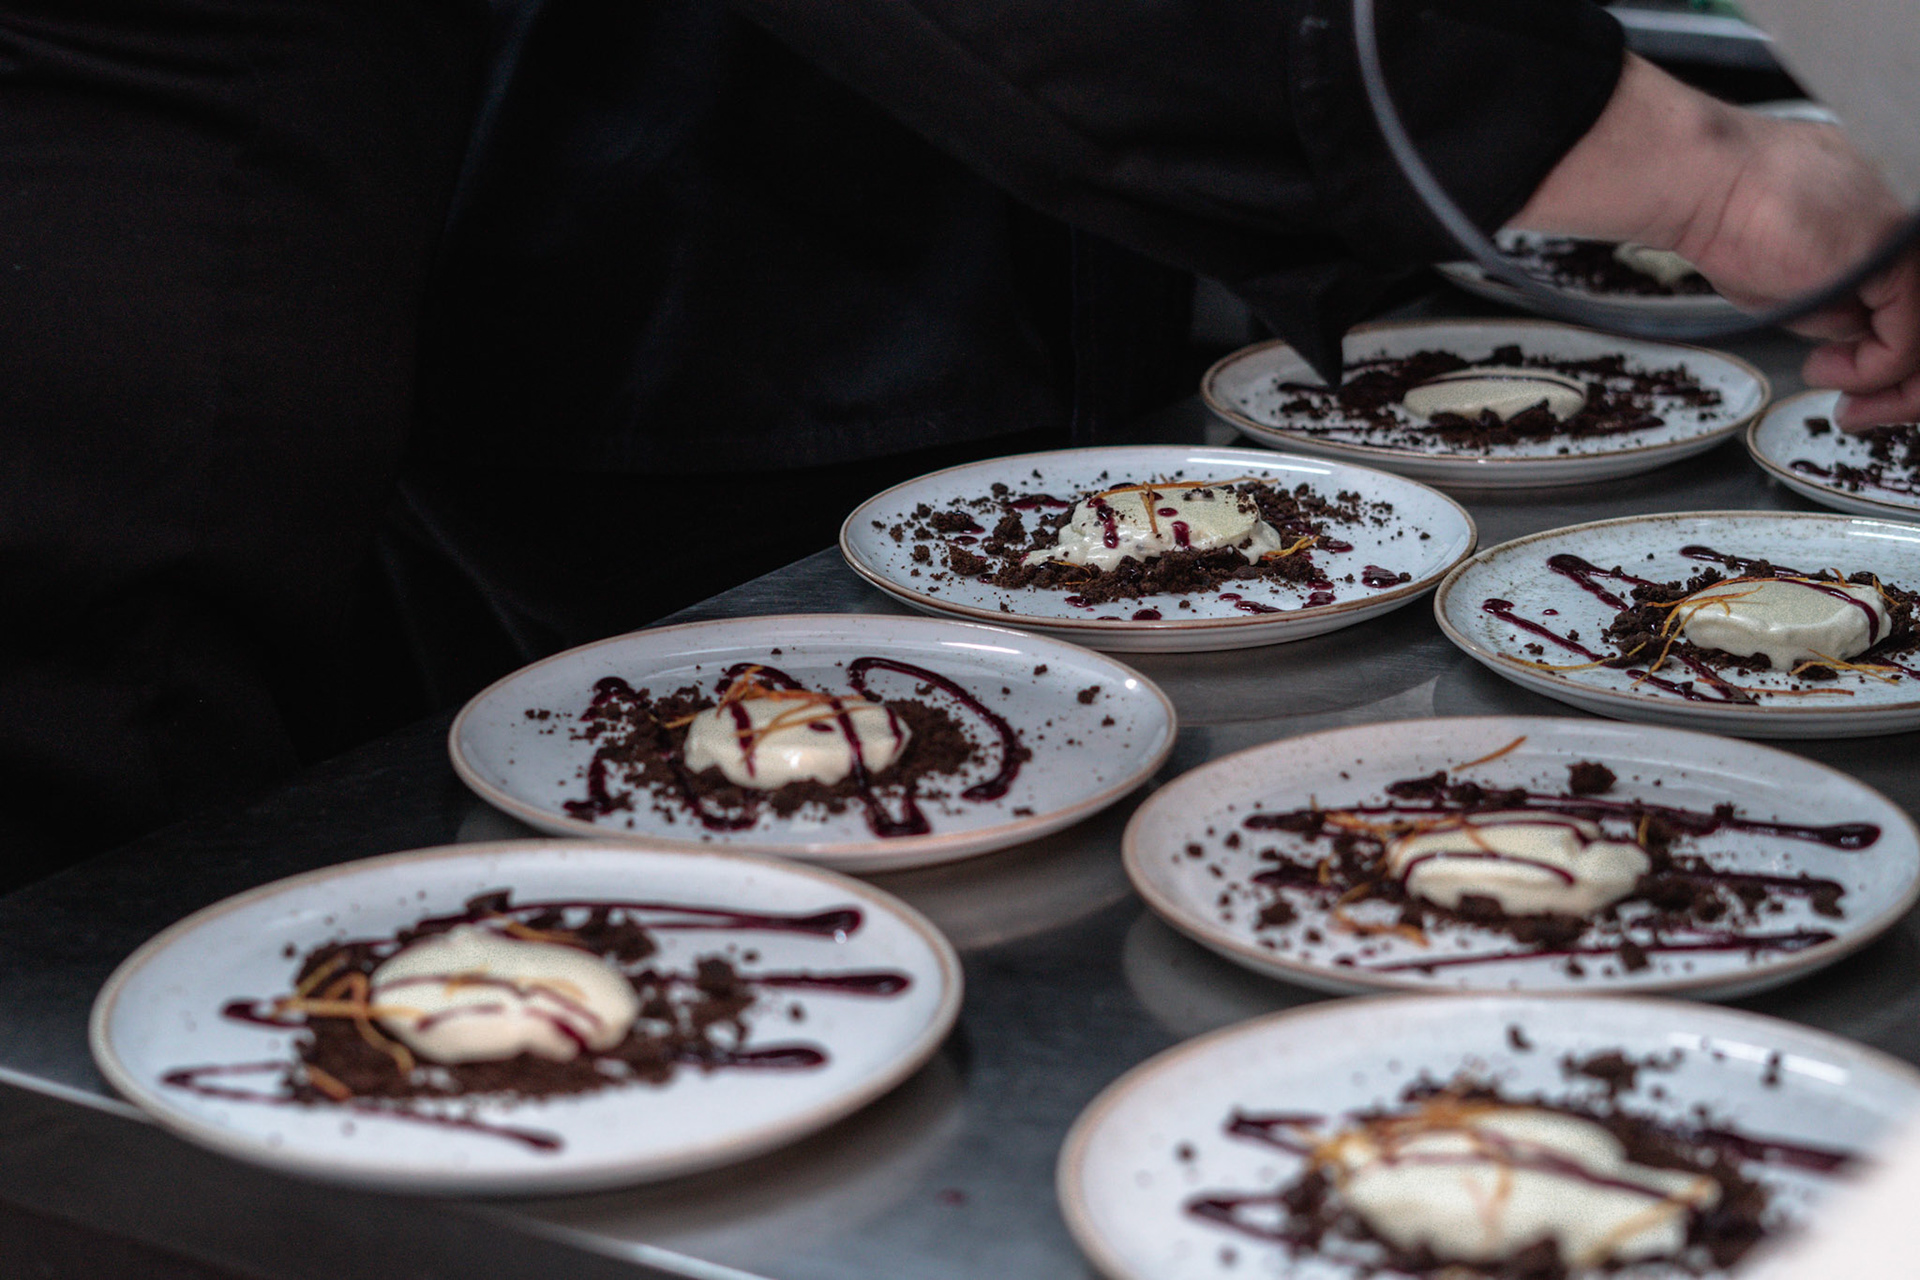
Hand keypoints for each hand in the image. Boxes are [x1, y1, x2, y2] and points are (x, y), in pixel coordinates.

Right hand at [1678, 116, 1919, 430]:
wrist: (1707, 186)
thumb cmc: (1728, 222)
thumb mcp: (1796, 285)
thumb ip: (1838, 305)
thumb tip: (1851, 335)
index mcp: (1885, 231)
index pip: (1907, 312)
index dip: (1886, 364)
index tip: (1854, 394)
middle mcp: (1906, 234)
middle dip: (1899, 389)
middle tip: (1858, 414)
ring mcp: (1909, 242)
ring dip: (1886, 388)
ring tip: (1840, 395)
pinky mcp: (1900, 258)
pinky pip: (1908, 339)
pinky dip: (1870, 371)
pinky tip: (1827, 368)